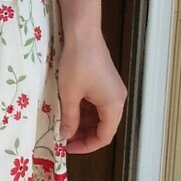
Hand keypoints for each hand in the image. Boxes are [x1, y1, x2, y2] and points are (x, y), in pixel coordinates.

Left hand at [56, 31, 126, 153]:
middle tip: (63, 137)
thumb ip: (69, 118)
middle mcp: (117, 99)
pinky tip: (68, 108)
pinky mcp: (105, 80)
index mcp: (113, 106)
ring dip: (82, 121)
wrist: (83, 33)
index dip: (86, 146)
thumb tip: (66, 135)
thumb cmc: (77, 64)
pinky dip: (84, 109)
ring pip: (98, 114)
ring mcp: (112, 89)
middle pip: (103, 126)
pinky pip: (96, 102)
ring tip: (63, 124)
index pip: (104, 137)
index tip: (67, 147)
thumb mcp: (70, 95)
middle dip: (83, 134)